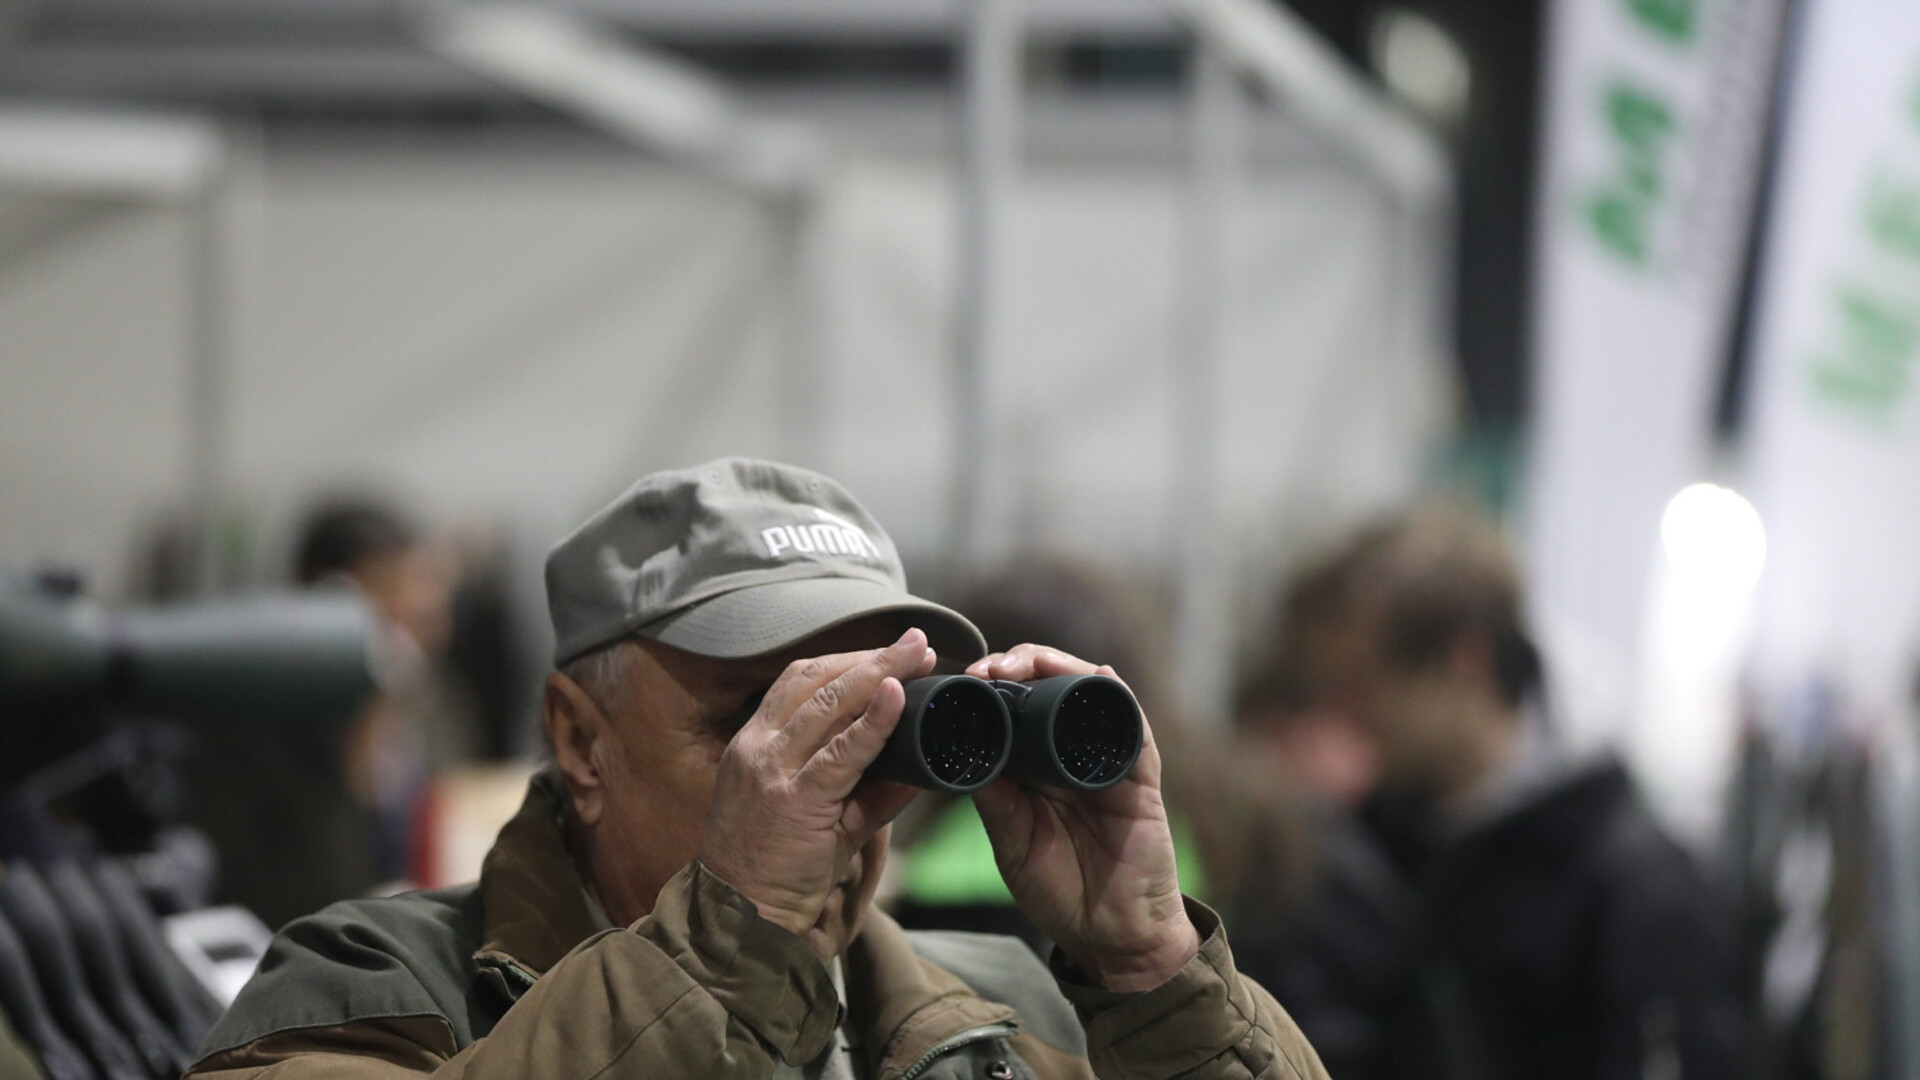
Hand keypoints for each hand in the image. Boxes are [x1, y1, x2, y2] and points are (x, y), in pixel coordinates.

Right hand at [697, 629, 933, 957]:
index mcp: (755, 744)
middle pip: (815, 679)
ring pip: (828, 704)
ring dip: (878, 673)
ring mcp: (771, 772)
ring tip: (917, 657)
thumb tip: (920, 766)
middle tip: (916, 643)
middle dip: (870, 656)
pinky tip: (897, 698)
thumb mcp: (820, 818)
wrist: (742, 923)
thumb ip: (867, 788)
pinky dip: (872, 722)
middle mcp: (758, 748)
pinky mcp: (794, 801)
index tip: (890, 652)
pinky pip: (840, 753)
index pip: (800, 681)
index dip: (849, 660)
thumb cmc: (778, 871)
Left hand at [967, 645, 1200, 991]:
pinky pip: (1132, 725)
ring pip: (1087, 693)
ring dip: (1058, 668)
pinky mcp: (1139, 775)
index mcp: (1036, 767)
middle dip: (1018, 666)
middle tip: (985, 670)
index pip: (1015, 707)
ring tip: (1025, 664)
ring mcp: (1106, 760)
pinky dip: (1115, 696)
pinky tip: (1098, 676)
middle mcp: (1070, 753)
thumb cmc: (1061, 892)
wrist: (1112, 937)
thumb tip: (965, 754)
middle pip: (1049, 687)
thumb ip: (996, 802)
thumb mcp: (1014, 843)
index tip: (961, 681)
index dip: (990, 687)